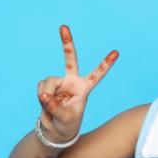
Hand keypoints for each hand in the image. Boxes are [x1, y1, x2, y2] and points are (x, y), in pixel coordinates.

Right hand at [37, 25, 118, 140]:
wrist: (55, 131)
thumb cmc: (67, 125)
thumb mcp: (64, 118)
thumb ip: (54, 106)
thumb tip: (43, 95)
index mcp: (84, 88)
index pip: (97, 74)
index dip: (106, 64)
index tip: (117, 52)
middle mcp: (71, 82)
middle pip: (70, 58)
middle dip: (66, 43)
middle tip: (63, 26)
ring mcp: (59, 83)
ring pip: (48, 81)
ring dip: (46, 94)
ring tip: (50, 106)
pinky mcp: (47, 87)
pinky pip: (40, 88)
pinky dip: (41, 97)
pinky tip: (45, 104)